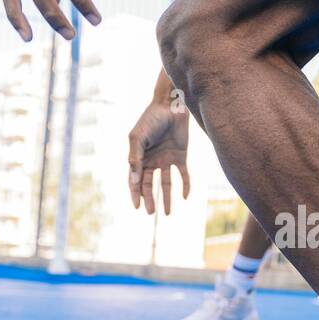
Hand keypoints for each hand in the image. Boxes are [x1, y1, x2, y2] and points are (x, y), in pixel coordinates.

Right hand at [128, 99, 190, 215]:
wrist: (171, 106)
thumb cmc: (151, 119)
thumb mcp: (138, 138)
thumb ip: (135, 158)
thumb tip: (133, 180)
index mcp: (139, 156)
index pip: (135, 180)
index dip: (135, 193)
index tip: (137, 206)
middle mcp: (152, 160)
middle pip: (149, 184)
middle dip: (149, 199)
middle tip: (150, 212)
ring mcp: (166, 159)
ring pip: (165, 183)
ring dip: (166, 197)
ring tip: (167, 213)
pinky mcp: (181, 156)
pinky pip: (183, 174)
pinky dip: (185, 185)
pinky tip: (185, 197)